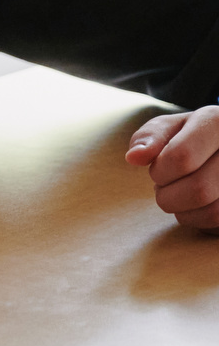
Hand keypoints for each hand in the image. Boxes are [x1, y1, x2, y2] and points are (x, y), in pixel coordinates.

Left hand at [128, 108, 218, 231]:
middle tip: (165, 186)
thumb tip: (134, 157)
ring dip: (184, 211)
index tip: (157, 169)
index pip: (182, 157)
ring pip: (213, 212)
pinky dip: (200, 221)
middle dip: (168, 195)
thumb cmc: (192, 136)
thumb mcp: (171, 127)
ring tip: (181, 194)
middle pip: (199, 189)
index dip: (160, 171)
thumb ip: (150, 136)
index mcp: (217, 123)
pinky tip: (197, 205)